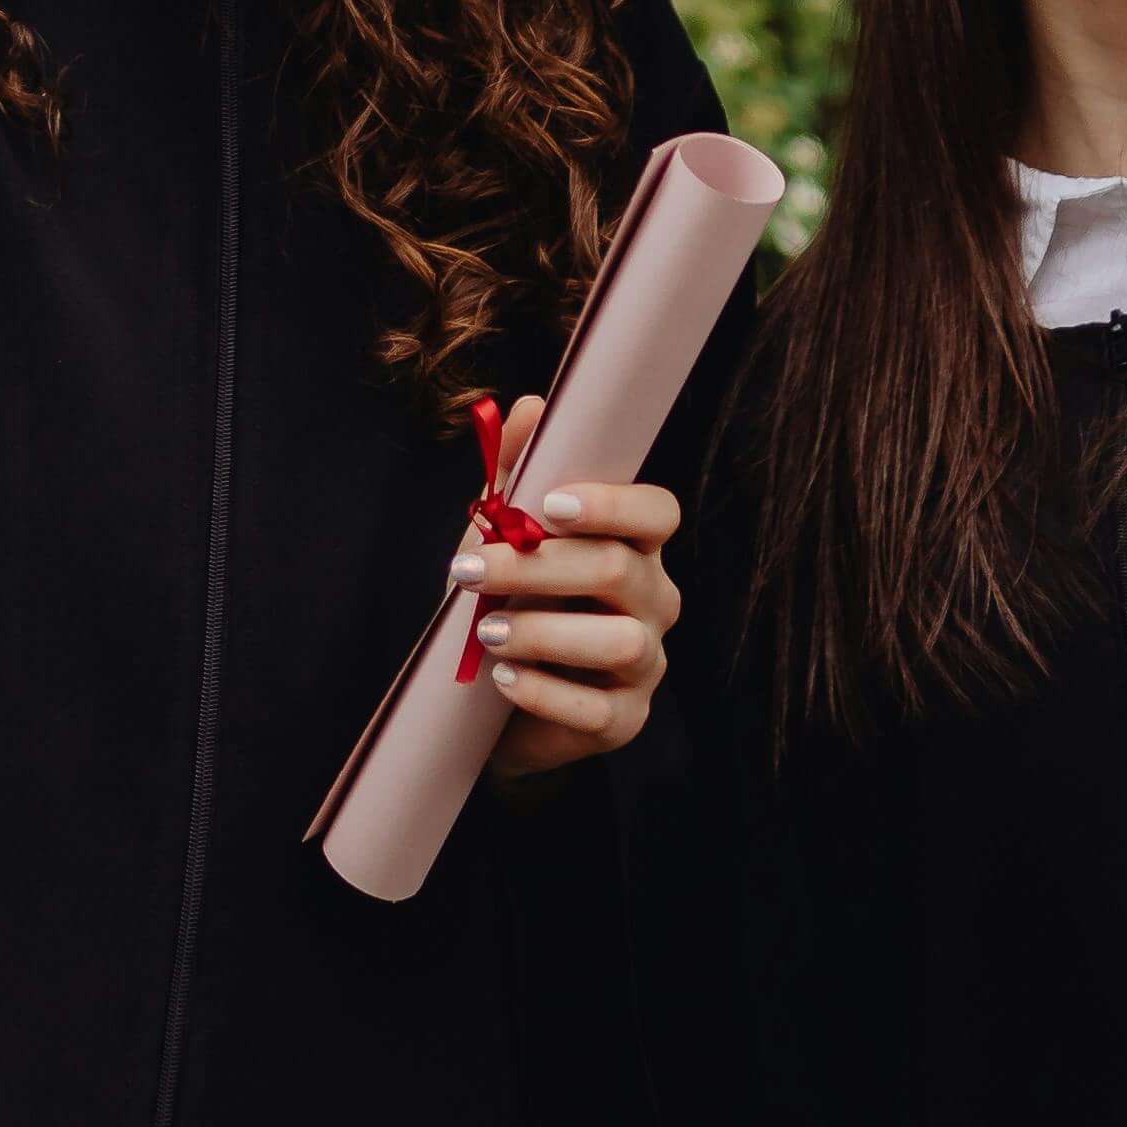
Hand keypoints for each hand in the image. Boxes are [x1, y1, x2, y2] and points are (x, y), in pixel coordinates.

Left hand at [462, 393, 681, 778]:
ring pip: (620, 641)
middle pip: (620, 570)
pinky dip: (546, 691)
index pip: (657, 512)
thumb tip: (533, 406)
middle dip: (539, 567)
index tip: (551, 505)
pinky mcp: (624, 720)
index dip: (613, 504)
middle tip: (468, 572)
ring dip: (544, 632)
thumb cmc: (508, 599)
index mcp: (632, 545)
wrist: (490, 699)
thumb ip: (516, 473)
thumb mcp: (501, 535)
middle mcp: (654, 600)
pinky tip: (503, 680)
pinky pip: (599, 709)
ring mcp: (646, 663)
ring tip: (486, 633)